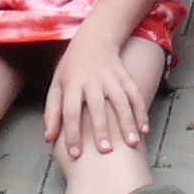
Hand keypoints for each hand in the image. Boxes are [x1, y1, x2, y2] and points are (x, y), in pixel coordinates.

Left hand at [45, 33, 155, 157]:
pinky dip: (141, 112)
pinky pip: (135, 95)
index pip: (70, 111)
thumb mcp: (57, 85)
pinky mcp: (125, 76)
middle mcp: (92, 80)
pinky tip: (145, 130)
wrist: (94, 38)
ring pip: (121, 101)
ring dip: (127, 122)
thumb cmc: (72, 68)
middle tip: (105, 151)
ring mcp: (111, 77)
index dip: (72, 133)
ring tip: (132, 143)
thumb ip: (52, 112)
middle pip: (97, 106)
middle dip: (101, 129)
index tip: (75, 155)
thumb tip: (49, 138)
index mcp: (72, 84)